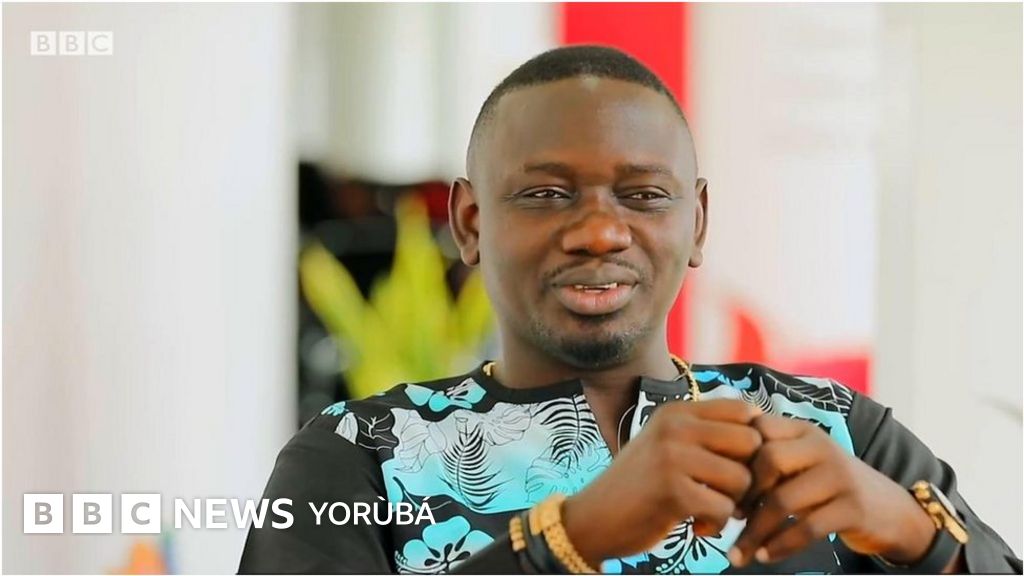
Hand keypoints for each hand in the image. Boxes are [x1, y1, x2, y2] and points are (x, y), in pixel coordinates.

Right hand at [561, 399, 762, 565]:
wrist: (592, 518)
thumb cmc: (639, 485)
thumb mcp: (665, 444)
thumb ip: (704, 433)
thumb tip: (762, 427)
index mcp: (676, 412)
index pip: (744, 410)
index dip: (753, 440)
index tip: (736, 464)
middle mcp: (675, 427)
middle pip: (751, 443)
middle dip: (749, 475)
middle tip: (728, 494)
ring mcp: (672, 457)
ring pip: (742, 479)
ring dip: (733, 504)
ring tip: (708, 510)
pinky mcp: (673, 492)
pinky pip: (725, 509)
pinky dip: (716, 525)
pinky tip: (696, 526)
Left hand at [729, 414, 938, 567]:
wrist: (889, 510)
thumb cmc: (828, 487)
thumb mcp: (801, 464)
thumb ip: (767, 462)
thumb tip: (715, 481)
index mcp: (802, 431)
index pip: (758, 429)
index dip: (734, 457)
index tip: (721, 485)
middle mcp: (821, 446)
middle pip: (767, 460)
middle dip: (743, 494)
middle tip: (729, 518)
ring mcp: (839, 475)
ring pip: (783, 499)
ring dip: (755, 531)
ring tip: (738, 553)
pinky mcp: (853, 507)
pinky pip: (807, 527)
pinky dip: (781, 545)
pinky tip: (766, 556)